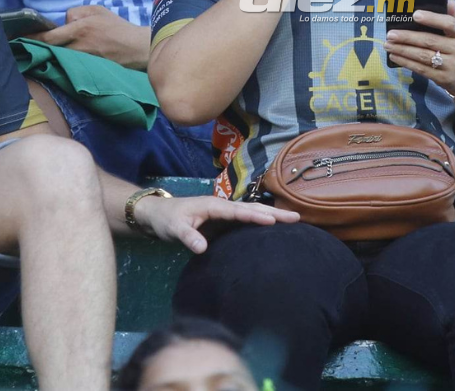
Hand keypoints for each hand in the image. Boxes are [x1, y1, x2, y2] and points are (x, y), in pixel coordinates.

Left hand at [31, 6, 149, 69]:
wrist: (136, 48)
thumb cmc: (117, 26)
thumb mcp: (98, 10)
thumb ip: (78, 12)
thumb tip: (64, 20)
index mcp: (81, 28)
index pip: (51, 36)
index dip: (33, 38)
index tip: (20, 37)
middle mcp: (79, 46)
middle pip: (51, 50)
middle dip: (37, 49)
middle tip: (23, 48)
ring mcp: (83, 60)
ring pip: (59, 59)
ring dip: (48, 57)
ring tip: (37, 55)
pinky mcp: (87, 70)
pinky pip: (69, 65)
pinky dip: (61, 63)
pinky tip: (56, 63)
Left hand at [132, 193, 299, 253]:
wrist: (158, 215)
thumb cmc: (167, 219)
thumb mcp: (174, 229)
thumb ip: (188, 237)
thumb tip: (202, 248)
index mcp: (215, 206)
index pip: (239, 211)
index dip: (257, 215)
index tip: (275, 220)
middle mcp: (223, 207)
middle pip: (252, 209)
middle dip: (274, 212)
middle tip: (297, 217)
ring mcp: (224, 215)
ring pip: (251, 213)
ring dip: (271, 216)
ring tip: (292, 220)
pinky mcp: (223, 223)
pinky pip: (246, 221)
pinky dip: (261, 222)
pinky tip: (272, 228)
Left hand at [384, 1, 454, 97]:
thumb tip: (448, 2)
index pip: (449, 24)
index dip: (432, 19)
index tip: (415, 15)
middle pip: (430, 41)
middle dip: (407, 37)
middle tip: (391, 34)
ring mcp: (452, 66)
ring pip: (423, 56)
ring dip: (403, 50)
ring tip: (388, 45)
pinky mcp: (443, 78)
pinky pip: (421, 69)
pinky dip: (406, 62)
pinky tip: (395, 56)